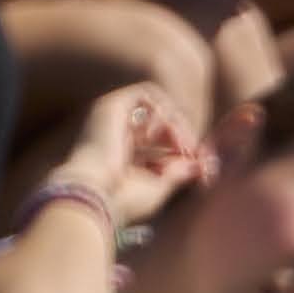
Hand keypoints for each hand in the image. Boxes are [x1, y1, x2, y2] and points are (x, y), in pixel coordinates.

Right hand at [62, 81, 213, 224]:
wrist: (93, 193)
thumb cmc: (122, 199)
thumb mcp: (158, 186)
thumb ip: (178, 172)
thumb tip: (200, 165)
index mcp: (127, 155)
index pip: (163, 142)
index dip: (183, 147)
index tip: (198, 161)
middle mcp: (119, 133)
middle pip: (162, 121)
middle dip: (183, 134)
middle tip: (190, 152)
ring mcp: (115, 117)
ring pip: (158, 104)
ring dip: (175, 122)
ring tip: (179, 145)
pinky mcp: (113, 105)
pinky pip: (147, 92)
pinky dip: (162, 109)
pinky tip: (160, 134)